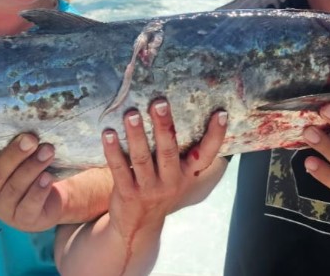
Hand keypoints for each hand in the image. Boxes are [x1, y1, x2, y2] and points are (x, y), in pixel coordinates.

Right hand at [0, 132, 65, 231]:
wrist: (47, 201)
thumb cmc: (26, 170)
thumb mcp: (17, 157)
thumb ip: (15, 142)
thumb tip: (27, 121)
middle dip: (14, 154)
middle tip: (31, 139)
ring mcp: (3, 208)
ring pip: (15, 186)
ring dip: (32, 167)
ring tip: (48, 151)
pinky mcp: (23, 219)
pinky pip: (29, 204)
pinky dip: (39, 189)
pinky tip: (48, 177)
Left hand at [103, 100, 227, 241]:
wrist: (137, 226)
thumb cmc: (159, 188)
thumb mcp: (177, 176)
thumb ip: (181, 152)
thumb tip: (183, 110)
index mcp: (187, 174)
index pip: (206, 155)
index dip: (215, 135)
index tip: (221, 113)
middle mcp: (171, 182)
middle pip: (168, 151)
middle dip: (164, 126)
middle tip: (159, 103)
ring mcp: (149, 189)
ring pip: (142, 159)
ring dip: (136, 135)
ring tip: (131, 114)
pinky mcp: (127, 194)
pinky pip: (119, 169)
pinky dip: (113, 151)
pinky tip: (108, 133)